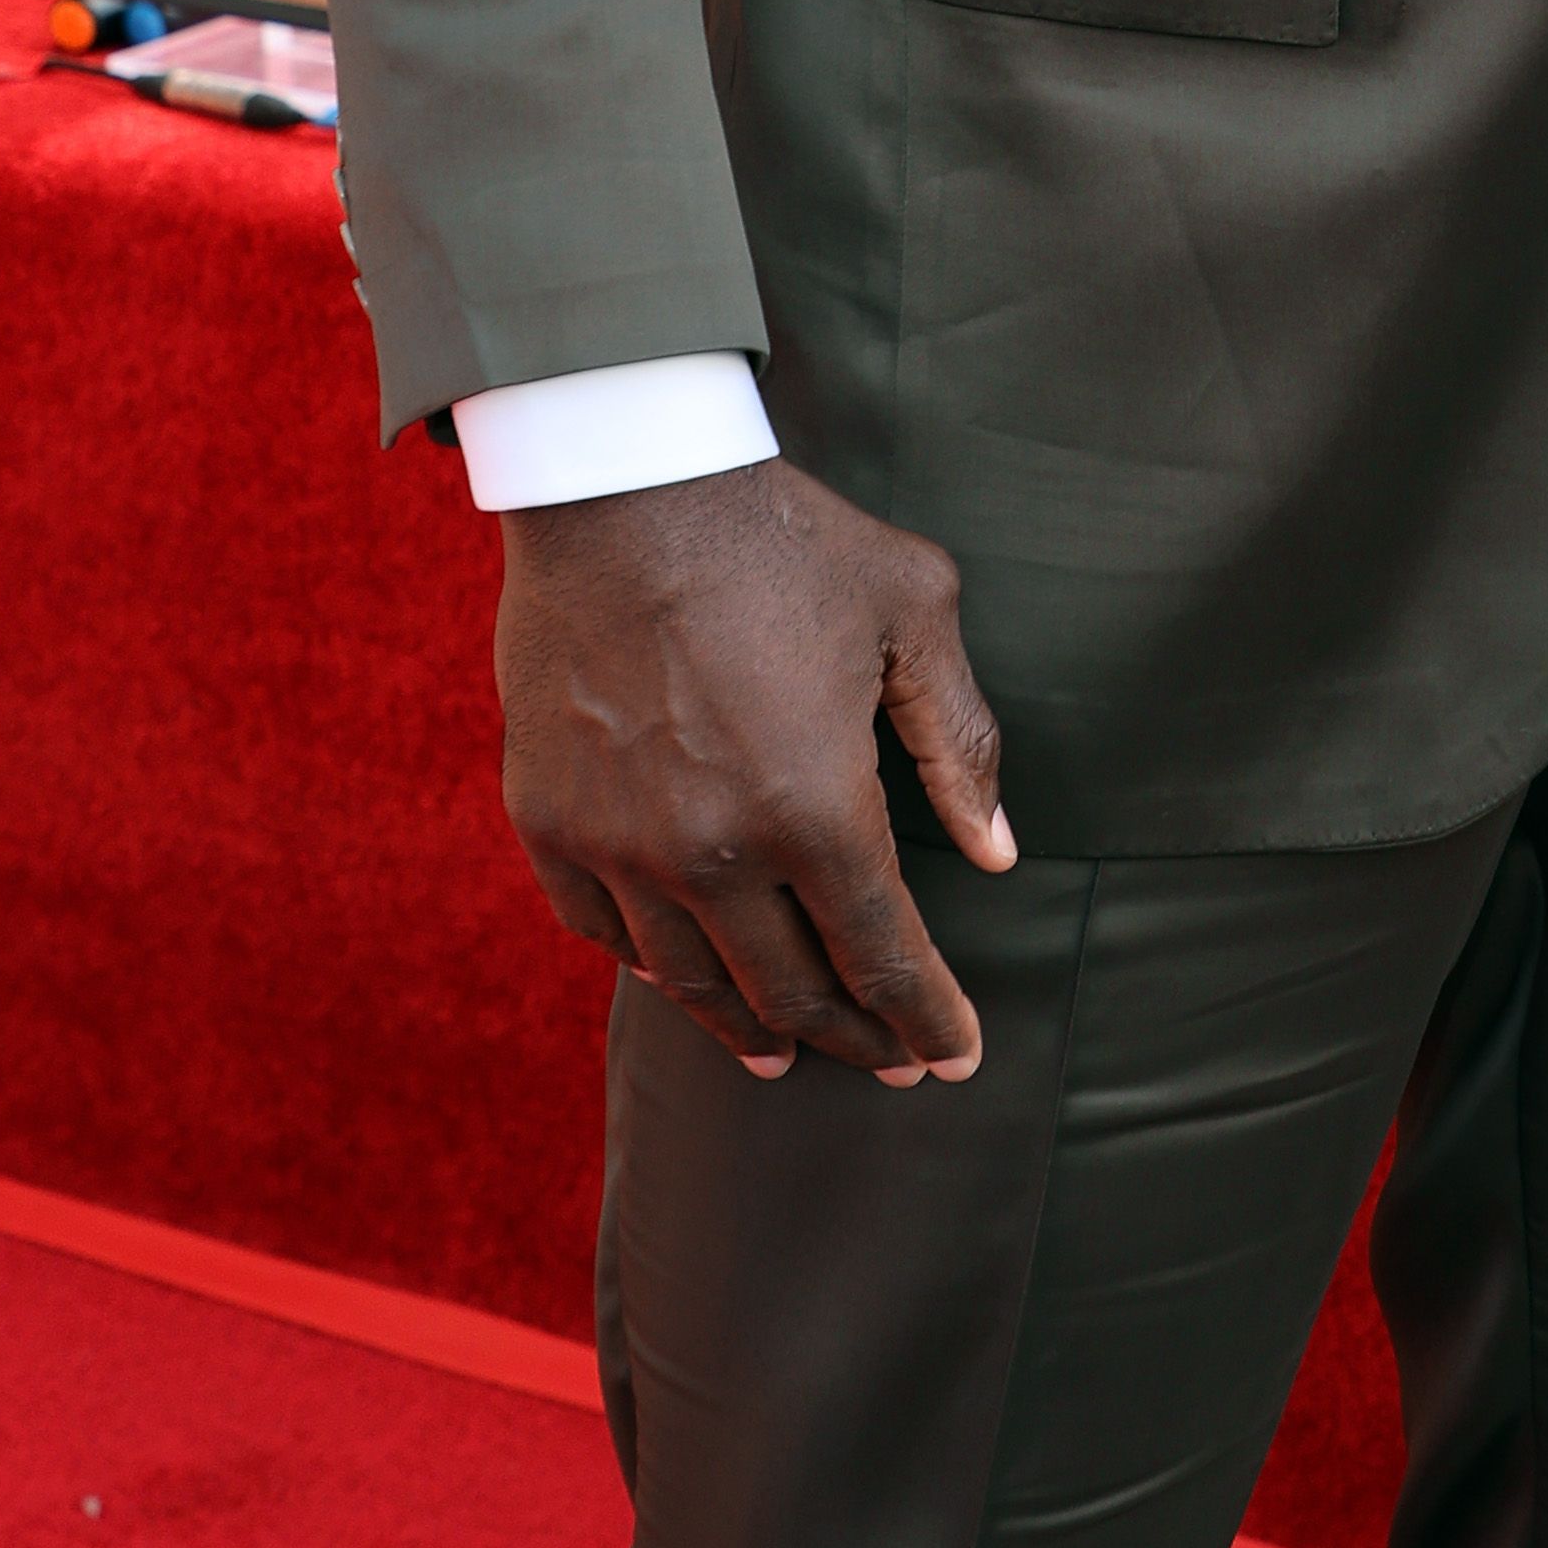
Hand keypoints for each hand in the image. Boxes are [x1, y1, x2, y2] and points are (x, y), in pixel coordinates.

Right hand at [494, 455, 1014, 1081]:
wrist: (624, 485)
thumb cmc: (785, 539)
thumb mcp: (914, 612)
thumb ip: (958, 741)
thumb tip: (996, 851)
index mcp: (815, 808)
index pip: (884, 954)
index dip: (927, 1016)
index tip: (958, 1058)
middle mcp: (713, 852)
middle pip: (793, 989)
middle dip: (856, 1037)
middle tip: (892, 1062)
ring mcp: (621, 846)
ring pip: (692, 981)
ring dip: (751, 1027)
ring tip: (786, 1053)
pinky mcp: (552, 823)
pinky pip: (602, 932)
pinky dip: (650, 968)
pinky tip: (681, 976)